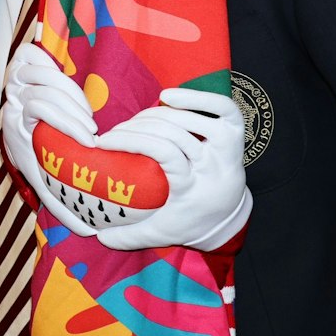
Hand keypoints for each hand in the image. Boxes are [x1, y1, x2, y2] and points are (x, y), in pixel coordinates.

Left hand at [0, 44, 100, 238]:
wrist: (17, 132)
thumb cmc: (38, 159)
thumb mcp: (45, 184)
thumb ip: (62, 205)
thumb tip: (88, 230)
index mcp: (15, 127)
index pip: (38, 108)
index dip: (67, 120)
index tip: (90, 140)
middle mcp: (11, 104)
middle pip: (43, 90)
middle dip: (73, 110)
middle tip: (91, 130)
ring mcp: (13, 84)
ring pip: (42, 74)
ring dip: (70, 93)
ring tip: (85, 114)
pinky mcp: (19, 67)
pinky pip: (33, 56)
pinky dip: (52, 67)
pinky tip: (68, 88)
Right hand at [91, 90, 250, 250]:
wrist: (229, 213)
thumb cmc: (190, 220)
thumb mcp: (161, 233)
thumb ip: (129, 237)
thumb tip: (100, 238)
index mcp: (195, 188)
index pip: (165, 153)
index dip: (132, 141)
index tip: (103, 143)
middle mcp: (214, 166)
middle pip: (175, 133)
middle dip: (137, 128)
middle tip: (114, 133)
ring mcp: (228, 148)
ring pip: (194, 119)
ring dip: (157, 115)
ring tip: (135, 121)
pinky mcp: (235, 132)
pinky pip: (223, 107)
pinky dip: (197, 97)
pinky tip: (168, 97)